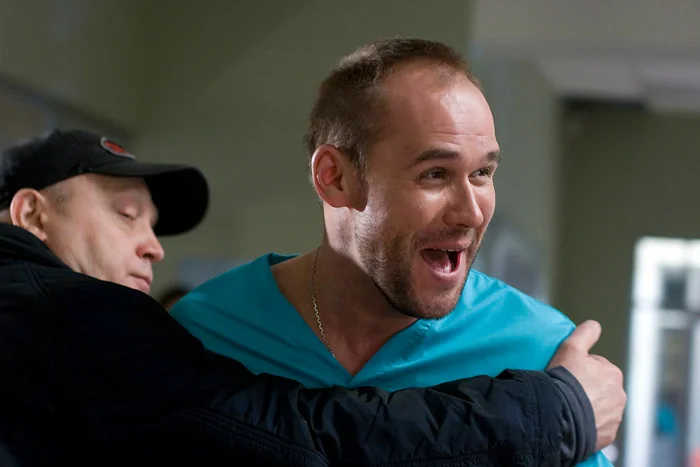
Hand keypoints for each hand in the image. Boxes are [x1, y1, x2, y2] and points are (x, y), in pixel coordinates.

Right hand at [547, 320, 625, 450]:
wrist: (559, 416)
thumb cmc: (565, 381)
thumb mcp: (571, 348)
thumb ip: (585, 333)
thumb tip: (595, 324)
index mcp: (613, 373)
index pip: (597, 367)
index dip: (580, 369)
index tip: (568, 374)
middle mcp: (619, 396)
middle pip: (600, 388)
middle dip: (587, 388)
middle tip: (567, 390)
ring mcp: (614, 418)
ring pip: (600, 408)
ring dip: (588, 406)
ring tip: (569, 406)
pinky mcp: (607, 435)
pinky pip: (598, 426)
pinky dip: (588, 423)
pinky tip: (574, 420)